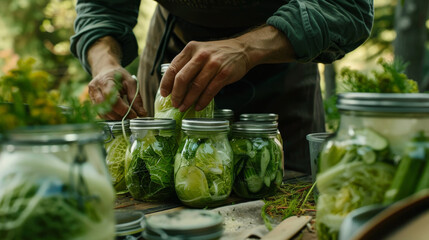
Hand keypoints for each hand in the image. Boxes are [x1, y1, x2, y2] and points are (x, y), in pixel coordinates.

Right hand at [88, 66, 145, 119]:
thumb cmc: (118, 75)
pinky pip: (100, 113)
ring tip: (126, 118)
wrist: (105, 70)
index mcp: (105, 81)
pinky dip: (110, 117)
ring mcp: (91, 95)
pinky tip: (118, 116)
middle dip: (119, 115)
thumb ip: (136, 97)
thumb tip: (142, 113)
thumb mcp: (131, 82)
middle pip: (106, 107)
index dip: (123, 109)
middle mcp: (95, 89)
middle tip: (130, 118)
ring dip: (115, 118)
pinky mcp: (91, 102)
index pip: (112, 98)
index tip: (134, 114)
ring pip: (102, 112)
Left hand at [159, 25, 295, 111]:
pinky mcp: (224, 73)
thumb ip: (187, 64)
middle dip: (177, 94)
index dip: (166, 83)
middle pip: (182, 78)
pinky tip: (198, 106)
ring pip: (196, 86)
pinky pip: (210, 91)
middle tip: (175, 104)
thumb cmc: (217, 54)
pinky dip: (203, 101)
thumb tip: (173, 86)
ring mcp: (213, 64)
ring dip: (188, 100)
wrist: (242, 50)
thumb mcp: (199, 52)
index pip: (173, 68)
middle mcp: (201, 55)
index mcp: (191, 49)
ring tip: (184, 107)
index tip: (164, 94)